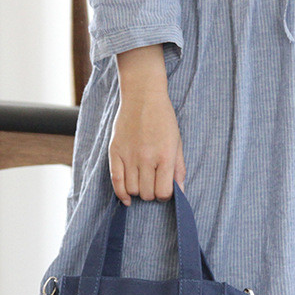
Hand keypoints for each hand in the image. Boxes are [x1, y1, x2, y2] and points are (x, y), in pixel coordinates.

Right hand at [109, 44, 186, 204]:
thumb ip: (178, 168)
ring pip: (132, 190)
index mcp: (165, 156)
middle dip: (151, 193)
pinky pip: (116, 181)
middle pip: (147, 193)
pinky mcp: (115, 152)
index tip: (164, 189)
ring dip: (138, 191)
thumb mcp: (177, 142)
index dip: (165, 195)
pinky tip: (126, 198)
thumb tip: (180, 192)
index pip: (163, 192)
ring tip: (141, 182)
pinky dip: (121, 194)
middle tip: (153, 183)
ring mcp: (129, 155)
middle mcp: (146, 158)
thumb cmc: (163, 119)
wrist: (142, 95)